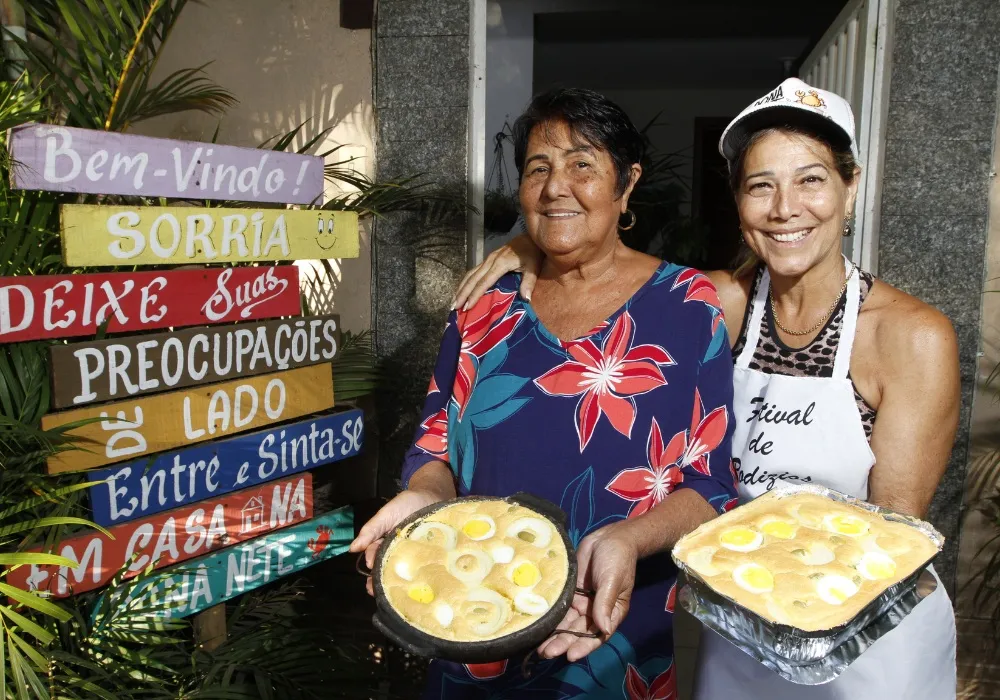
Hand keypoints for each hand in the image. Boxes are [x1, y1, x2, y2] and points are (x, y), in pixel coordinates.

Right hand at [350, 489, 442, 595]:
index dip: (372, 561)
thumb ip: (371, 530)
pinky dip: (418, 578)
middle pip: (387, 569)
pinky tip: (415, 585)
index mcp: (386, 543)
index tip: (371, 564)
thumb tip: (352, 549)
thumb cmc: (408, 504)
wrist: (434, 495)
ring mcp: (415, 557)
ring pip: (404, 573)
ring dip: (396, 582)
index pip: (375, 556)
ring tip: (391, 591)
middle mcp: (399, 553)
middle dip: (380, 580)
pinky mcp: (431, 558)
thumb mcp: (387, 514)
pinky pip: (423, 569)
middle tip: (375, 588)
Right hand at [452, 234, 542, 310]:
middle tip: (455, 307)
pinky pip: (473, 271)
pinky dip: (466, 282)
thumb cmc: (532, 253)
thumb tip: (526, 299)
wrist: (530, 238)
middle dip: (462, 293)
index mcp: (500, 264)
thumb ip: (529, 282)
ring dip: (461, 288)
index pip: (484, 282)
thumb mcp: (533, 267)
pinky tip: (462, 290)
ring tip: (454, 301)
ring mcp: (488, 259)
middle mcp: (490, 261)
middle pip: (472, 279)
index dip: (475, 295)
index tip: (468, 307)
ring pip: (470, 274)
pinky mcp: (488, 260)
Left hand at [538, 522, 637, 662]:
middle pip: (578, 632)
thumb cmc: (618, 559)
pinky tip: (538, 625)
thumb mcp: (613, 580)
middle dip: (563, 643)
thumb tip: (604, 629)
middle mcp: (595, 612)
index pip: (598, 635)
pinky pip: (560, 608)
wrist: (609, 537)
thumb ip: (605, 604)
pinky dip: (550, 618)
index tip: (570, 655)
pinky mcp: (571, 592)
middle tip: (546, 653)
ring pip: (566, 623)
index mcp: (611, 613)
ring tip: (539, 647)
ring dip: (554, 635)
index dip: (584, 646)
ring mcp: (582, 602)